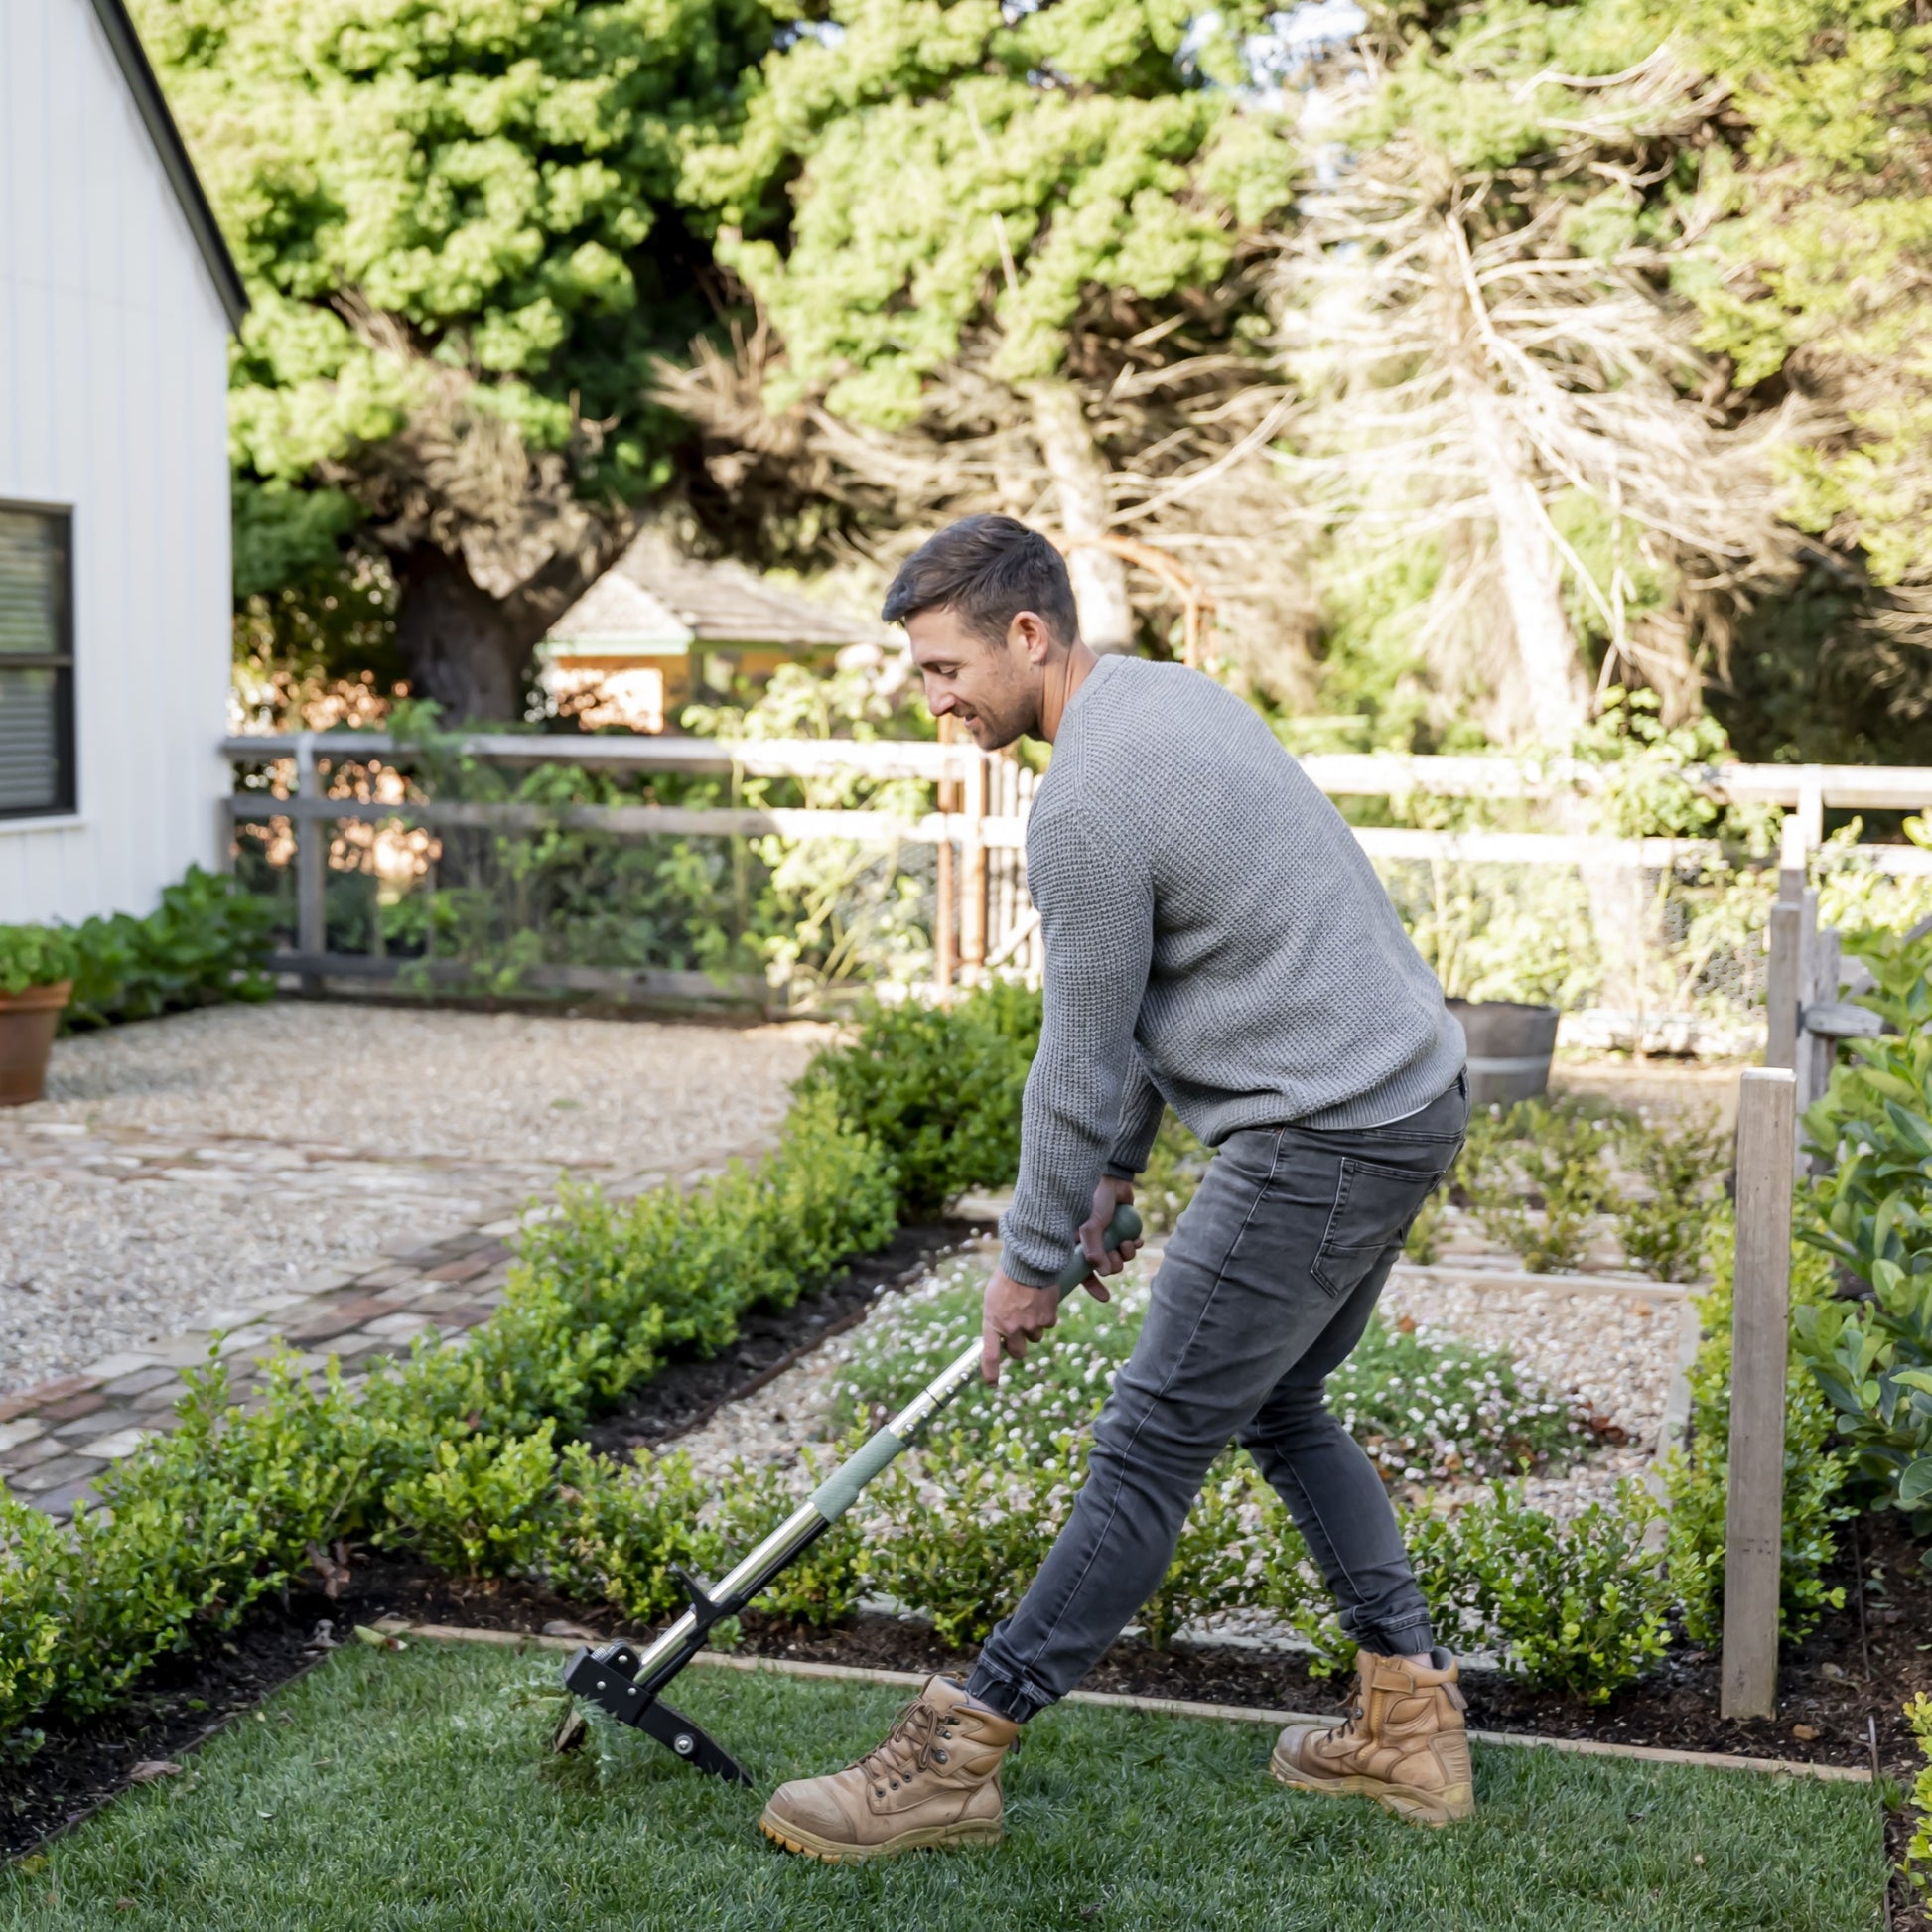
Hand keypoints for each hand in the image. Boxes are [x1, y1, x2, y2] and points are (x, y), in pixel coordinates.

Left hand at [981, 1268, 1060, 1384]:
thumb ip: (996, 1317)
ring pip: (1035, 1337)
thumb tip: (1002, 1331)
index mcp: (992, 1322)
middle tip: (1020, 1330)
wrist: (1029, 1261)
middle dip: (1019, 1345)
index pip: (989, 1356)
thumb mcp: (993, 1298)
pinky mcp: (1047, 1320)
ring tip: (1030, 1305)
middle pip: (1018, 1352)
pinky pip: (1048, 1325)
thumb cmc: (1007, 1276)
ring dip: (1034, 1327)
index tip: (992, 1384)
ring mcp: (1030, 1326)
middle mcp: (1011, 1329)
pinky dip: (1046, 1315)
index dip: (991, 1372)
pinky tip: (1041, 1300)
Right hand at [1075, 1176, 1142, 1303]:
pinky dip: (1136, 1245)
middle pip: (1106, 1267)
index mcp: (1078, 1245)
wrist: (1112, 1179)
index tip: (1106, 1297)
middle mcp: (1093, 1243)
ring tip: (1127, 1242)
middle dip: (1115, 1264)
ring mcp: (1109, 1236)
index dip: (1093, 1286)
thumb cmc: (1093, 1201)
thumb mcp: (1090, 1227)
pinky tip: (1137, 1240)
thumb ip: (1094, 1250)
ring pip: (1121, 1258)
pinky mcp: (1123, 1229)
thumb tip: (1103, 1272)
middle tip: (1117, 1253)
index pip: (1083, 1272)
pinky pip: (1132, 1246)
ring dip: (1127, 1254)